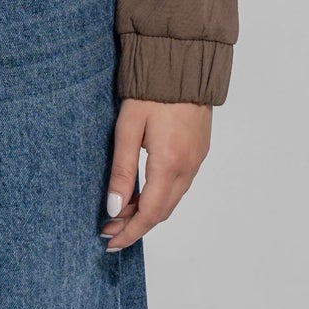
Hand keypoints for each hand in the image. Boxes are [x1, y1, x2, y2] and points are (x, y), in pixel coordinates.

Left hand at [101, 98, 212, 250]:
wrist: (184, 66)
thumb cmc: (152, 93)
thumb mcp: (128, 130)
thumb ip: (122, 171)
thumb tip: (113, 208)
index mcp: (169, 164)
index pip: (149, 213)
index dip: (129, 232)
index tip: (110, 242)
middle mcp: (188, 167)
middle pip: (162, 212)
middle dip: (135, 226)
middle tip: (109, 230)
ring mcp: (197, 160)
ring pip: (172, 200)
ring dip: (147, 212)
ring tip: (120, 214)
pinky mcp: (199, 152)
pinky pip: (179, 186)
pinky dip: (160, 197)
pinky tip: (141, 194)